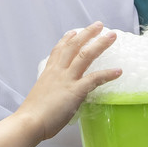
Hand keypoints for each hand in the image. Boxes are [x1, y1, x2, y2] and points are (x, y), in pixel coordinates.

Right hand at [17, 23, 120, 140]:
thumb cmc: (33, 114)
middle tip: (99, 25)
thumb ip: (51, 89)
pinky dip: (107, 74)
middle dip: (87, 34)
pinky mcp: (75, 91)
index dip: (67, 39)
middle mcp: (58, 71)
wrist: (29, 122)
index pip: (58, 50)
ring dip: (100, 44)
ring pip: (85, 56)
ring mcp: (67, 79)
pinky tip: (118, 71)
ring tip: (111, 36)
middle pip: (74, 46)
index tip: (74, 31)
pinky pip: (94, 79)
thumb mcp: (41, 94)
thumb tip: (58, 94)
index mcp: (48, 72)